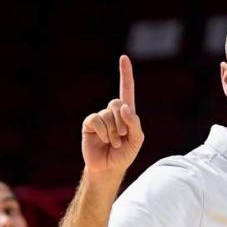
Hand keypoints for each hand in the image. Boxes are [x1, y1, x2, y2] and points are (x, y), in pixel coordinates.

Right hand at [81, 55, 143, 182]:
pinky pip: (96, 119)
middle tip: (123, 137)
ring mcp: (100, 118)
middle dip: (122, 122)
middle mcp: (112, 112)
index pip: (126, 90)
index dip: (125, 74)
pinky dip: (102, 131)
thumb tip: (124, 107)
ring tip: (114, 143)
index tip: (124, 58)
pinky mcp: (89, 124)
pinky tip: (103, 140)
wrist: (108, 168)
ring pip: (107, 114)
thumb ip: (135, 123)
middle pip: (117, 104)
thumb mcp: (137, 140)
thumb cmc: (124, 154)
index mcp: (126, 114)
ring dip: (114, 132)